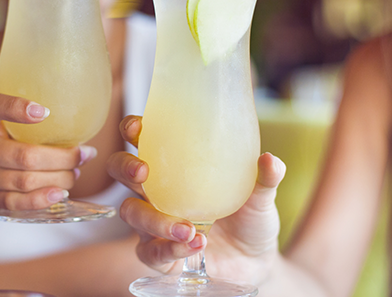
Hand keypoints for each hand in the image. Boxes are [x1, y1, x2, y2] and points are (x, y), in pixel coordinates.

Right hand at [0, 92, 95, 214]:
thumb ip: (24, 120)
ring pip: (26, 181)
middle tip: (84, 154)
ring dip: (59, 178)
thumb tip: (79, 124)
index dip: (16, 108)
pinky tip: (61, 193)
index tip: (44, 111)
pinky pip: (19, 203)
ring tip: (75, 173)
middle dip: (62, 157)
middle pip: (24, 155)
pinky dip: (43, 199)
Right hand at [107, 115, 285, 282]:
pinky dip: (169, 249)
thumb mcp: (261, 198)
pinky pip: (149, 251)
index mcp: (175, 168)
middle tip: (144, 172)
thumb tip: (270, 160)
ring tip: (187, 228)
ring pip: (131, 213)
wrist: (255, 262)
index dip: (132, 130)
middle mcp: (158, 192)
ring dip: (154, 219)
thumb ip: (265, 179)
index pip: (143, 141)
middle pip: (121, 172)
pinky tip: (194, 246)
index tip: (138, 128)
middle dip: (125, 168)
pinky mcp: (160, 254)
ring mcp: (154, 224)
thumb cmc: (250, 219)